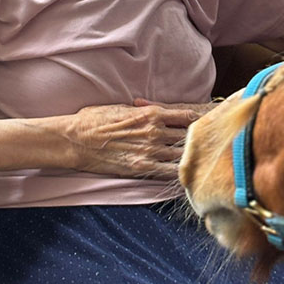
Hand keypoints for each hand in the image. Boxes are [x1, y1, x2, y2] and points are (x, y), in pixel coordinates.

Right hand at [61, 103, 211, 179]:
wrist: (74, 140)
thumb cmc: (94, 120)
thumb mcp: (123, 107)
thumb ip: (145, 110)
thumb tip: (157, 110)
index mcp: (153, 113)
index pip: (188, 116)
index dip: (200, 121)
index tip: (204, 125)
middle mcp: (156, 131)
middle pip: (190, 136)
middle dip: (199, 140)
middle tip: (208, 145)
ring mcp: (150, 150)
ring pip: (183, 154)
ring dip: (192, 157)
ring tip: (202, 162)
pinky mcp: (142, 167)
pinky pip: (170, 172)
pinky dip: (181, 173)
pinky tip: (188, 175)